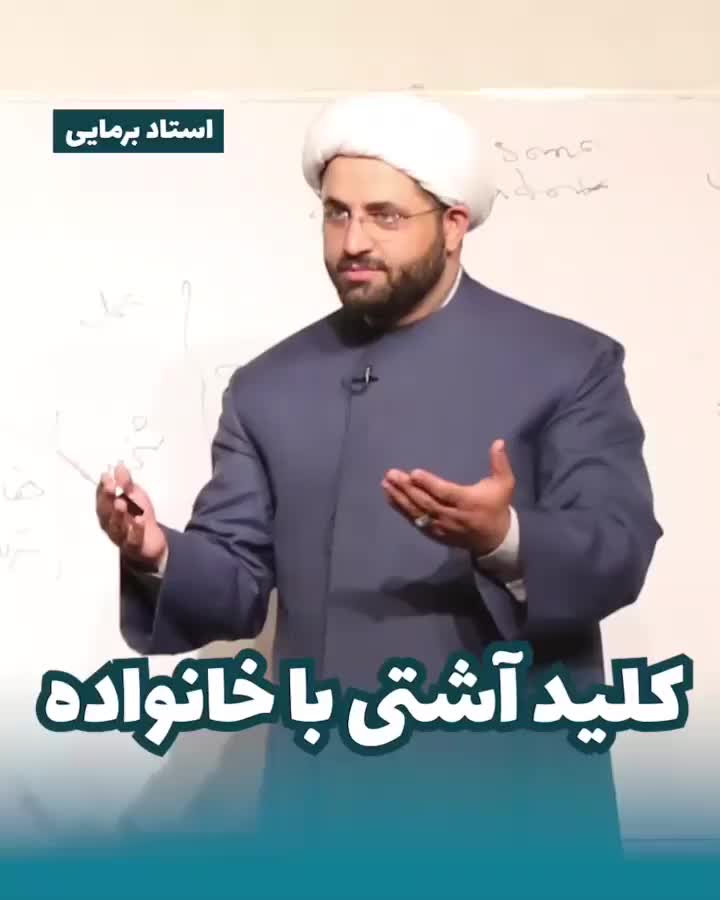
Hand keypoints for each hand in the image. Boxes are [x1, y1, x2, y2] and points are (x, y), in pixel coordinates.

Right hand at [95, 463, 166, 569]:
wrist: (150, 542)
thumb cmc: (138, 515)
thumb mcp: (134, 495)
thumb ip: (126, 483)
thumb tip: (119, 466)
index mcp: (107, 510)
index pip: (101, 498)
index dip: (102, 487)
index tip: (106, 476)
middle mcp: (109, 524)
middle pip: (105, 512)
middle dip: (107, 498)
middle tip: (111, 486)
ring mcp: (120, 536)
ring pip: (116, 526)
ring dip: (117, 515)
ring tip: (121, 503)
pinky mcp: (133, 546)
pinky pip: (133, 539)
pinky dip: (136, 530)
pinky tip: (139, 521)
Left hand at [381, 439, 514, 555]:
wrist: (495, 540)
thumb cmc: (497, 506)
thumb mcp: (504, 484)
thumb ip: (500, 463)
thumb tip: (498, 442)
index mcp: (469, 502)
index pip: (445, 493)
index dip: (429, 484)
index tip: (414, 473)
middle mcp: (453, 516)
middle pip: (427, 503)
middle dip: (408, 489)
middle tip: (392, 475)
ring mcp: (442, 527)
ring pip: (418, 513)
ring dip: (400, 498)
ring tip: (386, 484)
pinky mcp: (434, 534)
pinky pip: (416, 521)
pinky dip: (402, 510)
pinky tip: (390, 497)